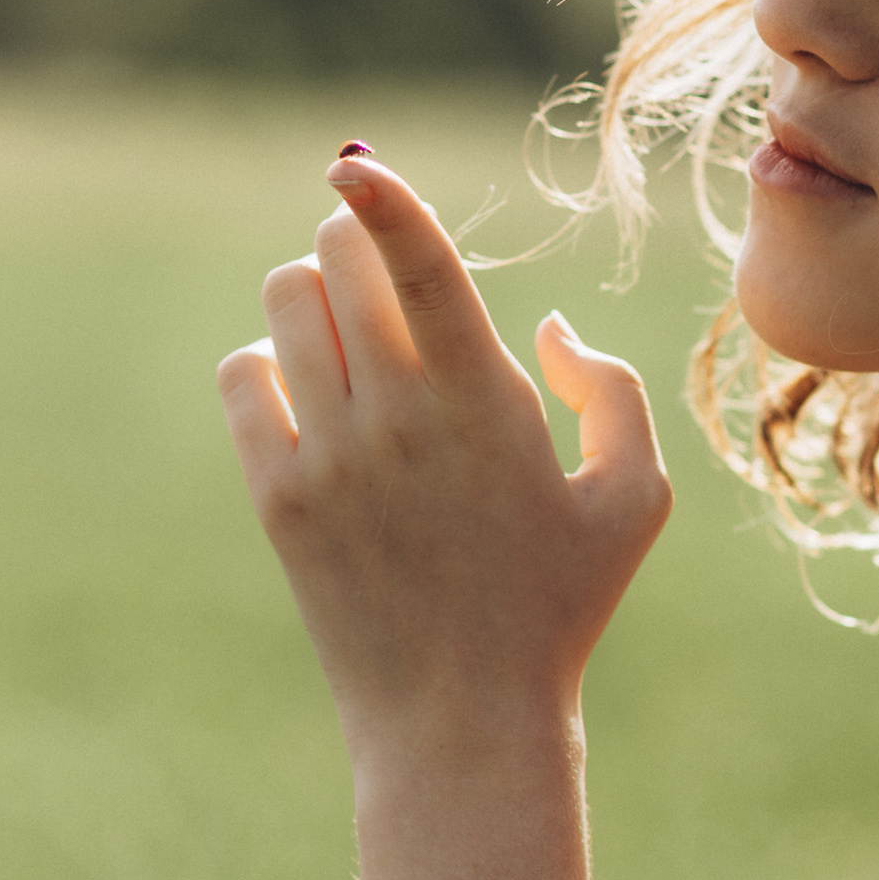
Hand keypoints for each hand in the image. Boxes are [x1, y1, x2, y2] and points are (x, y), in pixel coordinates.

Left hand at [217, 155, 671, 761]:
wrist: (460, 718)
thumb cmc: (560, 604)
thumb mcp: (635, 499)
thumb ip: (612, 389)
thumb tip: (545, 325)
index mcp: (486, 402)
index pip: (417, 258)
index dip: (382, 193)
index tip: (352, 161)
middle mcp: (395, 414)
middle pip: (339, 262)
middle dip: (359, 240)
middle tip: (380, 263)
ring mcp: (326, 454)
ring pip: (286, 305)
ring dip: (316, 291)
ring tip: (351, 329)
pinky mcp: (276, 495)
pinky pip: (244, 375)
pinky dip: (270, 360)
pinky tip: (310, 390)